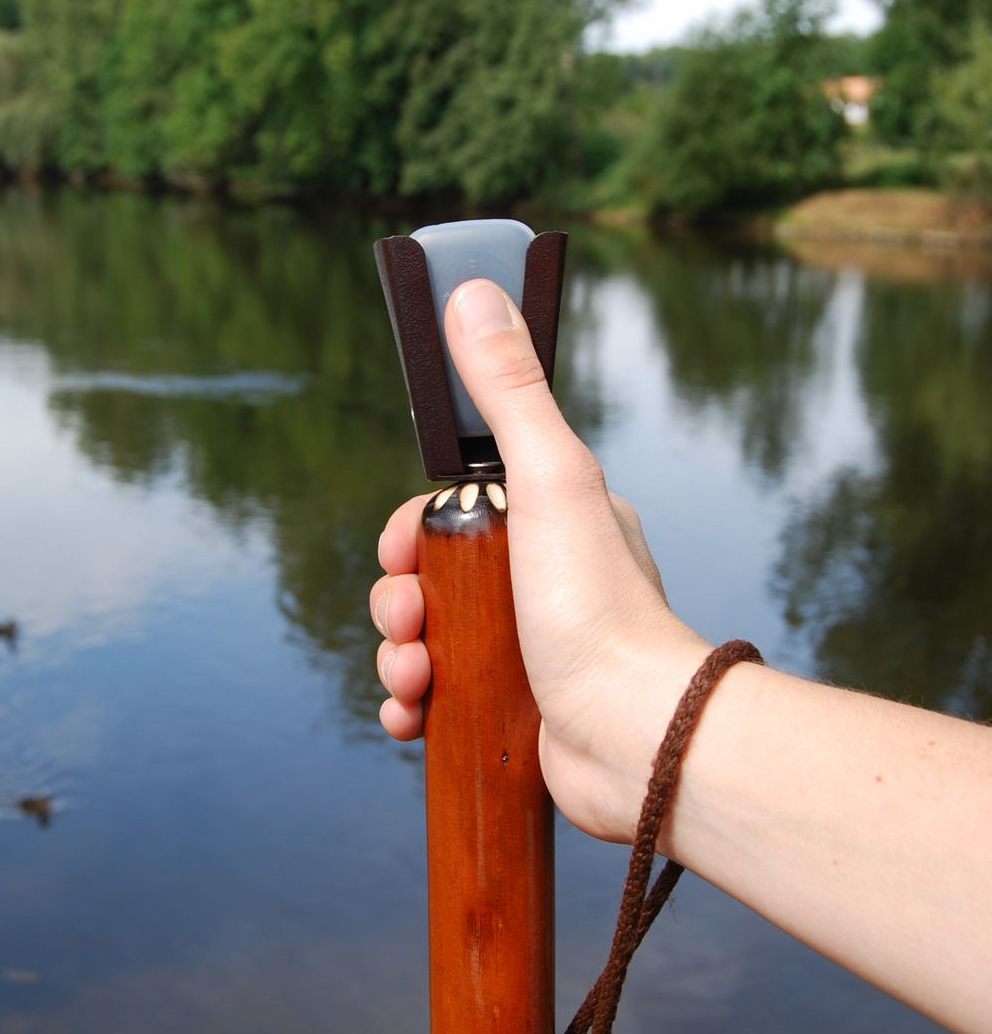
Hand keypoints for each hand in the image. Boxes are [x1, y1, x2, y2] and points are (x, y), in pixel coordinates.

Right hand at [370, 279, 709, 844]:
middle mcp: (543, 580)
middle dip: (397, 598)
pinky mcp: (515, 710)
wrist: (637, 740)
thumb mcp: (550, 480)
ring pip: (428, 638)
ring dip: (396, 656)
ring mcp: (528, 647)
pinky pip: (440, 699)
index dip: (410, 525)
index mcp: (554, 520)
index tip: (400, 545)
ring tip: (412, 678)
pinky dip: (411, 705)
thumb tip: (474, 293)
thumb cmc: (600, 611)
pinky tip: (410, 715)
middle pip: (430, 574)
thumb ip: (508, 392)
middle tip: (406, 620)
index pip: (455, 505)